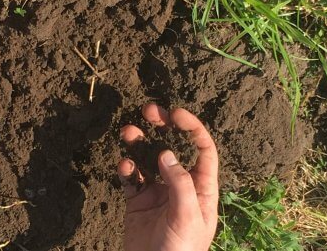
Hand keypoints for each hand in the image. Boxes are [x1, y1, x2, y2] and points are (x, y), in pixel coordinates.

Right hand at [117, 103, 218, 250]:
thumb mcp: (187, 217)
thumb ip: (180, 184)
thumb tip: (167, 154)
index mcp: (202, 188)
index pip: (202, 150)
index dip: (192, 128)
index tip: (176, 113)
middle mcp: (181, 185)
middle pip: (174, 147)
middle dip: (163, 127)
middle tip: (149, 110)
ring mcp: (158, 193)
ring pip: (148, 159)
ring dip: (138, 143)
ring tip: (127, 131)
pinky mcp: (138, 203)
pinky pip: (131, 179)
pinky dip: (126, 169)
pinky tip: (123, 166)